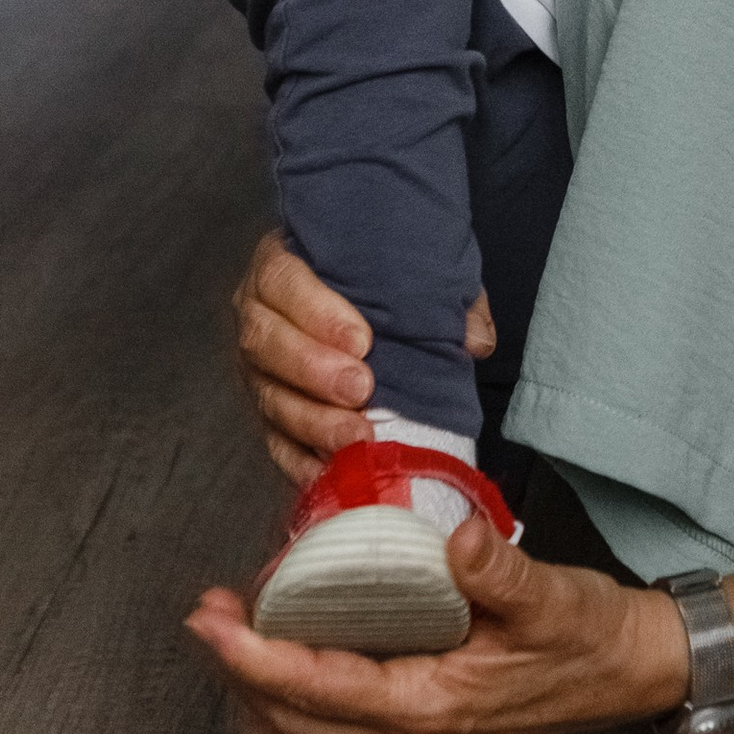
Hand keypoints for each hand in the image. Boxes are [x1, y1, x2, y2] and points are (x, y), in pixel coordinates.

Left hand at [187, 514, 686, 733]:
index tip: (212, 620)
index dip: (252, 657)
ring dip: (257, 689)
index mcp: (427, 709)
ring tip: (233, 630)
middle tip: (207, 610)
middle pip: (289, 722)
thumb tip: (455, 540)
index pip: (316, 689)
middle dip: (237, 670)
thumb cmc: (590, 637)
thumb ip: (498, 572)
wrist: (631, 673)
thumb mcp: (550, 596)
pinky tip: (288, 653)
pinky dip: (289, 700)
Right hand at [231, 229, 493, 483]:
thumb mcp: (415, 272)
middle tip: (361, 389)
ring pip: (270, 397)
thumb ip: (446, 297)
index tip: (363, 340)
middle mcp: (259, 315)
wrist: (364, 306)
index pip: (283, 281)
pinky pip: (275, 443)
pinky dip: (302, 461)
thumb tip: (474, 340)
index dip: (316, 312)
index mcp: (282, 262)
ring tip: (356, 436)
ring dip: (312, 421)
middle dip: (313, 369)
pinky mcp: (269, 415)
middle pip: (266, 343)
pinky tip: (330, 471)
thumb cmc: (384, 281)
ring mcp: (259, 369)